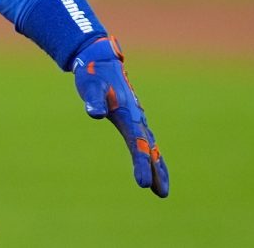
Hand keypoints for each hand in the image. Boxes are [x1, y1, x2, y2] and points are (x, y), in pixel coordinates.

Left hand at [73, 36, 168, 196]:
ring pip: (151, 146)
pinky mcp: (133, 119)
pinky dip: (152, 155)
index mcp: (128, 113)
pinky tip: (153, 166)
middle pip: (150, 148)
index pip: (137, 143)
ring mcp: (137, 118)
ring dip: (157, 167)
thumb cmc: (93, 75)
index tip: (143, 184)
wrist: (100, 61)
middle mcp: (137, 118)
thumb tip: (94, 113)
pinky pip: (146, 141)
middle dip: (156, 171)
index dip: (141, 163)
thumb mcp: (90, 87)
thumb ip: (93, 100)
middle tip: (161, 193)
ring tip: (162, 190)